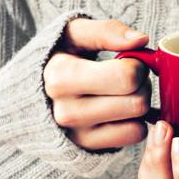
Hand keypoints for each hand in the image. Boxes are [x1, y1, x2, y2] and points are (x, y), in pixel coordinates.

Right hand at [44, 18, 150, 149]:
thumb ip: (108, 31)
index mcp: (61, 77)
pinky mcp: (90, 147)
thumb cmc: (63, 57)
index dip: (137, 65)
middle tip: (127, 77)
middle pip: (137, 102)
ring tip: (122, 93)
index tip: (125, 61)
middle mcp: (67, 112)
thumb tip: (141, 40)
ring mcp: (78, 135)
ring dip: (139, 104)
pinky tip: (121, 111)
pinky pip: (135, 136)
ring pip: (138, 121)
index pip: (127, 77)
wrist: (37, 92)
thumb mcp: (76, 34)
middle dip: (141, 85)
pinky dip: (135, 122)